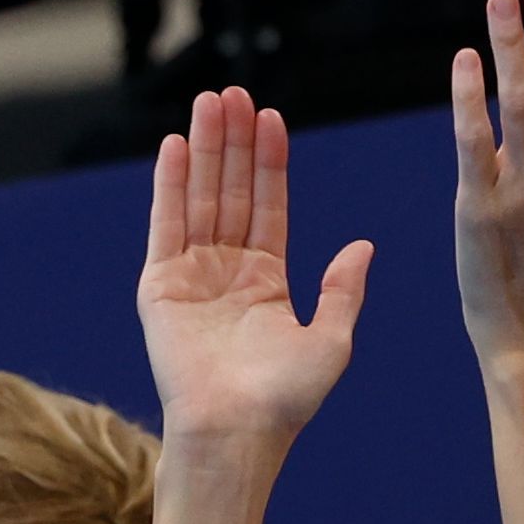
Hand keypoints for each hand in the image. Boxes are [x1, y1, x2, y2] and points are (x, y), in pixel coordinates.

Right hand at [137, 86, 373, 446]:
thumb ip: (343, 290)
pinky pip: (166, 224)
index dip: (270, 163)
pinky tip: (177, 145)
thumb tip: (363, 245)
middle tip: (235, 92)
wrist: (236, 432)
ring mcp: (191, 276)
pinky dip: (171, 185)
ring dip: (205, 149)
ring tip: (209, 102)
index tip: (271, 118)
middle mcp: (226, 273)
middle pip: (232, 192)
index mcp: (266, 283)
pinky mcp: (160, 286)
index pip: (268, 206)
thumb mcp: (331, 341)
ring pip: (201, 198)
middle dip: (234, 142)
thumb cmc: (286, 399)